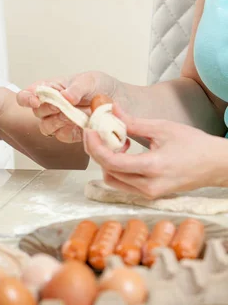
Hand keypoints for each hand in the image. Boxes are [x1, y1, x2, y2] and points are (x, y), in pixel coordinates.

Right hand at [16, 71, 118, 142]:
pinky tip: (82, 123)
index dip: (26, 98)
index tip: (35, 100)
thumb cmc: (101, 86)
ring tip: (77, 113)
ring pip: (46, 127)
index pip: (26, 95)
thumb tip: (66, 96)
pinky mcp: (69, 133)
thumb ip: (76, 88)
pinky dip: (71, 130)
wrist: (120, 101)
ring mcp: (58, 121)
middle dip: (50, 108)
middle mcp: (50, 106)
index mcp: (50, 89)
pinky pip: (62, 136)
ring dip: (60, 121)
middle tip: (66, 104)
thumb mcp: (90, 80)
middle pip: (36, 112)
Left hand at [84, 105, 224, 198]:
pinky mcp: (148, 194)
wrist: (216, 165)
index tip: (89, 131)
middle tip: (99, 132)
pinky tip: (125, 152)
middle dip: (97, 151)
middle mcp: (148, 186)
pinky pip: (122, 183)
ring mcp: (148, 193)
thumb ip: (133, 122)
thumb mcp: (162, 128)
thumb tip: (112, 109)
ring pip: (112, 180)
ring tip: (118, 142)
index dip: (95, 147)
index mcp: (152, 167)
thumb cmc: (194, 145)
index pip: (112, 162)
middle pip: (108, 171)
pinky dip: (116, 168)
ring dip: (106, 161)